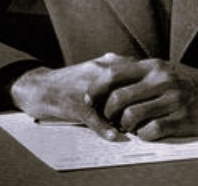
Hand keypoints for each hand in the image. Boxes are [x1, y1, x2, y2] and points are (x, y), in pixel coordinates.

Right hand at [9, 52, 139, 140]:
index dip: (147, 86)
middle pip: (128, 87)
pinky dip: (104, 127)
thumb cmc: (72, 78)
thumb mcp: (95, 65)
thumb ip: (116, 65)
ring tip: (135, 127)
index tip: (155, 97)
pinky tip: (114, 136)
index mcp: (106, 62)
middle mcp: (99, 72)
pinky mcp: (76, 104)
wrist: (42, 86)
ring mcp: (88, 88)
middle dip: (139, 102)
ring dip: (125, 117)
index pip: (136, 72)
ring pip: (113, 103)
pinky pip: (93, 117)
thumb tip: (141, 67)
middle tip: (149, 115)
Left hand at [87, 59, 197, 140]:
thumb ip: (137, 69)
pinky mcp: (183, 118)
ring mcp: (172, 99)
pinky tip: (147, 132)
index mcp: (152, 66)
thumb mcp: (163, 67)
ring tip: (129, 126)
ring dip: (125, 126)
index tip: (90, 100)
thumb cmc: (188, 82)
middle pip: (118, 98)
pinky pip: (151, 131)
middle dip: (108, 112)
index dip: (96, 89)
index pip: (113, 74)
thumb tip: (107, 62)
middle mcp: (161, 79)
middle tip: (110, 118)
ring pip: (132, 116)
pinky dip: (144, 135)